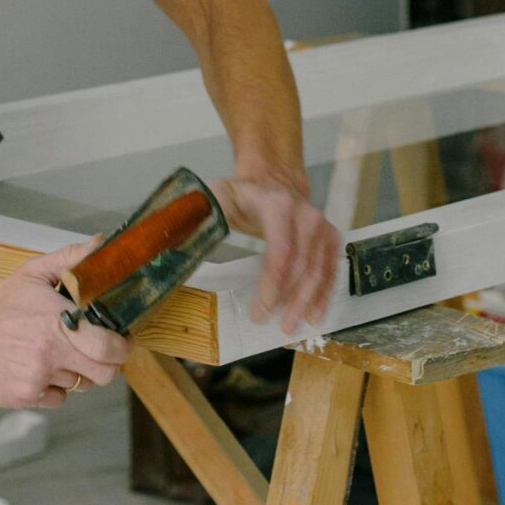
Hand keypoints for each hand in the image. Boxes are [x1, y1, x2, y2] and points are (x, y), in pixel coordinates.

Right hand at [0, 240, 130, 408]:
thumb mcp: (33, 273)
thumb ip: (71, 257)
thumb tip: (102, 243)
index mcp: (57, 321)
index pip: (110, 346)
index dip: (123, 346)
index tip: (122, 339)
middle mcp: (50, 353)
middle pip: (104, 374)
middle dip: (107, 364)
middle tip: (97, 351)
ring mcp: (37, 378)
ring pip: (79, 384)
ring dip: (74, 371)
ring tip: (54, 352)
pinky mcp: (26, 397)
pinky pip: (57, 398)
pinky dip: (53, 387)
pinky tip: (36, 368)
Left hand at [212, 173, 339, 333]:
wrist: (274, 178)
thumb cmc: (244, 193)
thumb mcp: (219, 195)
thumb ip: (201, 215)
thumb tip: (173, 238)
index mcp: (277, 206)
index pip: (281, 250)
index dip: (273, 284)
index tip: (260, 310)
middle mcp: (305, 215)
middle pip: (303, 266)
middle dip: (289, 300)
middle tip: (274, 326)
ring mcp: (321, 226)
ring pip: (319, 271)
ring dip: (306, 302)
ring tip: (291, 326)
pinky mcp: (329, 236)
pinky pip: (331, 269)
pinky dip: (324, 294)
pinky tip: (314, 313)